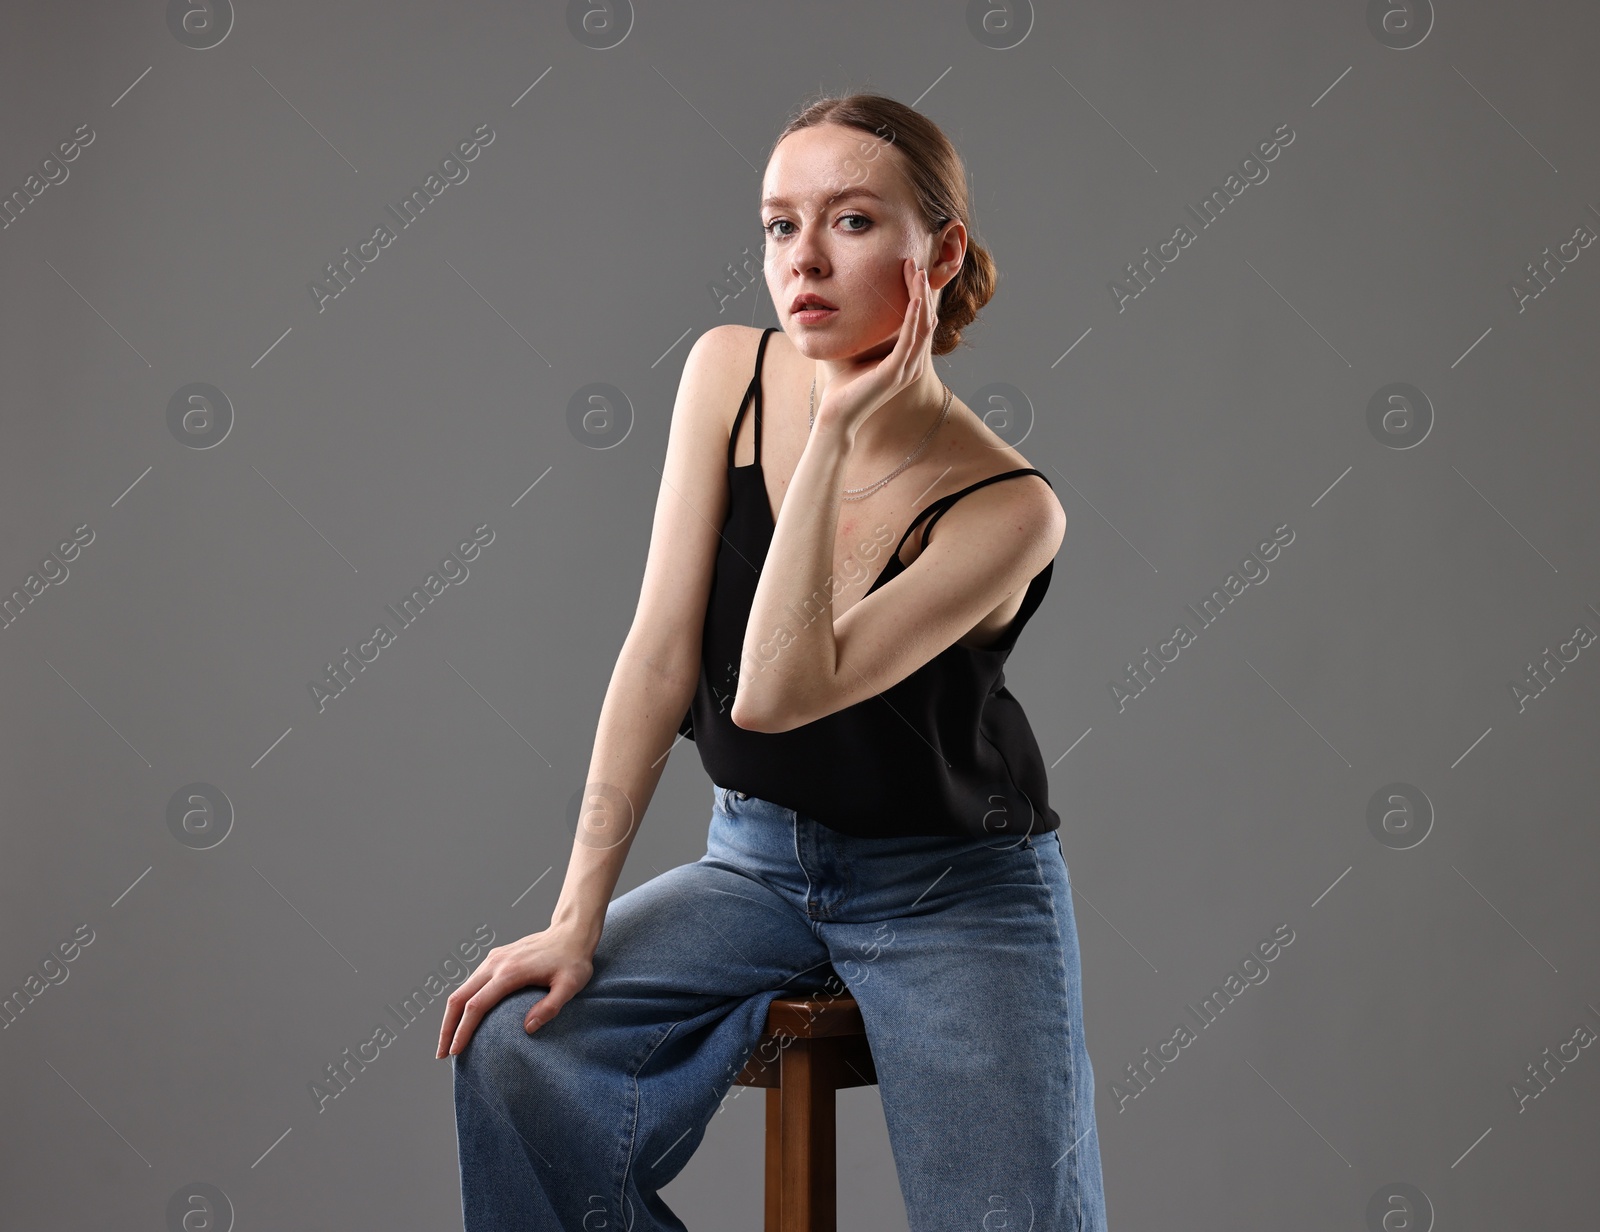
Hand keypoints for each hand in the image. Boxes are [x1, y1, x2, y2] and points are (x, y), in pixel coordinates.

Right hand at [436, 924, 596, 1057]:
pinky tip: (465, 1018)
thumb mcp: (571, 986)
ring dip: (451, 1016)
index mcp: (510, 973)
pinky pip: (471, 982)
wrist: (571, 932)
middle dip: (447, 1028)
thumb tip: (527, 1029)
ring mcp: (493, 959)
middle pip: (458, 998)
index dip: (462, 1030)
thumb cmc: (573, 960)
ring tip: (449, 1041)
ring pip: (461, 989)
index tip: (455, 1052)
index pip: (476, 1005)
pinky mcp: (495, 958)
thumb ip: (550, 1007)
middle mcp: (495, 964)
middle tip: (441, 1054)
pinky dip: (462, 1003)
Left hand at [813, 258, 938, 437]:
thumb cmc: (845, 387)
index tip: (908, 268)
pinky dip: (913, 318)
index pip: (919, 320)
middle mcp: (912, 364)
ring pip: (921, 325)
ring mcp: (906, 369)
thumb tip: (857, 308)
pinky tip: (914, 300)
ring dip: (920, 297)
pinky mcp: (895, 373)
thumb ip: (867, 334)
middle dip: (921, 289)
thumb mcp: (860, 353)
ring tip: (916, 272)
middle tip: (914, 262)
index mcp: (907, 360)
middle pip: (925, 318)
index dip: (917, 294)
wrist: (837, 416)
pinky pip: (909, 341)